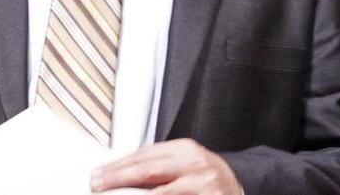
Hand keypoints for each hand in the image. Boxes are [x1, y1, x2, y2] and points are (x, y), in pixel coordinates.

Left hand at [91, 139, 241, 194]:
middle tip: (98, 184)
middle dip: (119, 178)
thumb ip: (157, 164)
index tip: (99, 174)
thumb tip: (119, 171)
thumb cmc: (205, 175)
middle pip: (149, 169)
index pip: (144, 155)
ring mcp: (203, 184)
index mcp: (184, 149)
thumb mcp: (183, 162)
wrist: (241, 184)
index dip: (118, 165)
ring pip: (163, 191)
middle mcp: (194, 163)